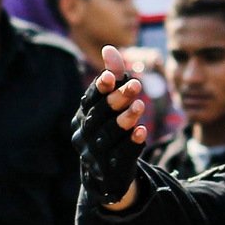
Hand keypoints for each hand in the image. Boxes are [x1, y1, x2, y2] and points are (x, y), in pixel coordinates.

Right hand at [71, 45, 146, 206]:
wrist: (107, 175)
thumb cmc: (109, 131)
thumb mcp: (112, 106)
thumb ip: (114, 79)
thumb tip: (110, 49)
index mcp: (82, 117)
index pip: (89, 101)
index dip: (100, 88)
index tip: (111, 75)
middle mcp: (82, 136)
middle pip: (98, 117)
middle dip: (117, 100)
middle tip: (136, 85)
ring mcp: (94, 156)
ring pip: (108, 137)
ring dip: (124, 120)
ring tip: (140, 106)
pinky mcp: (109, 172)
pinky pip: (120, 157)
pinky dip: (131, 144)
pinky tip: (142, 132)